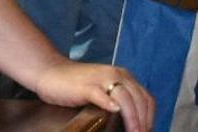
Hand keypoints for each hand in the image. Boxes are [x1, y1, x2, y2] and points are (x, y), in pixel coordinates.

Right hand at [33, 60, 152, 131]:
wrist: (48, 71)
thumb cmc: (75, 85)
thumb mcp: (104, 89)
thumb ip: (119, 100)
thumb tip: (135, 124)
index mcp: (122, 75)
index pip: (146, 98)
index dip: (150, 117)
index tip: (146, 131)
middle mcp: (115, 74)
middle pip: (139, 100)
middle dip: (143, 121)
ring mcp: (100, 79)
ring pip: (125, 98)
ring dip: (132, 118)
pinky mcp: (86, 86)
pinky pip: (101, 95)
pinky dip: (110, 103)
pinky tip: (113, 110)